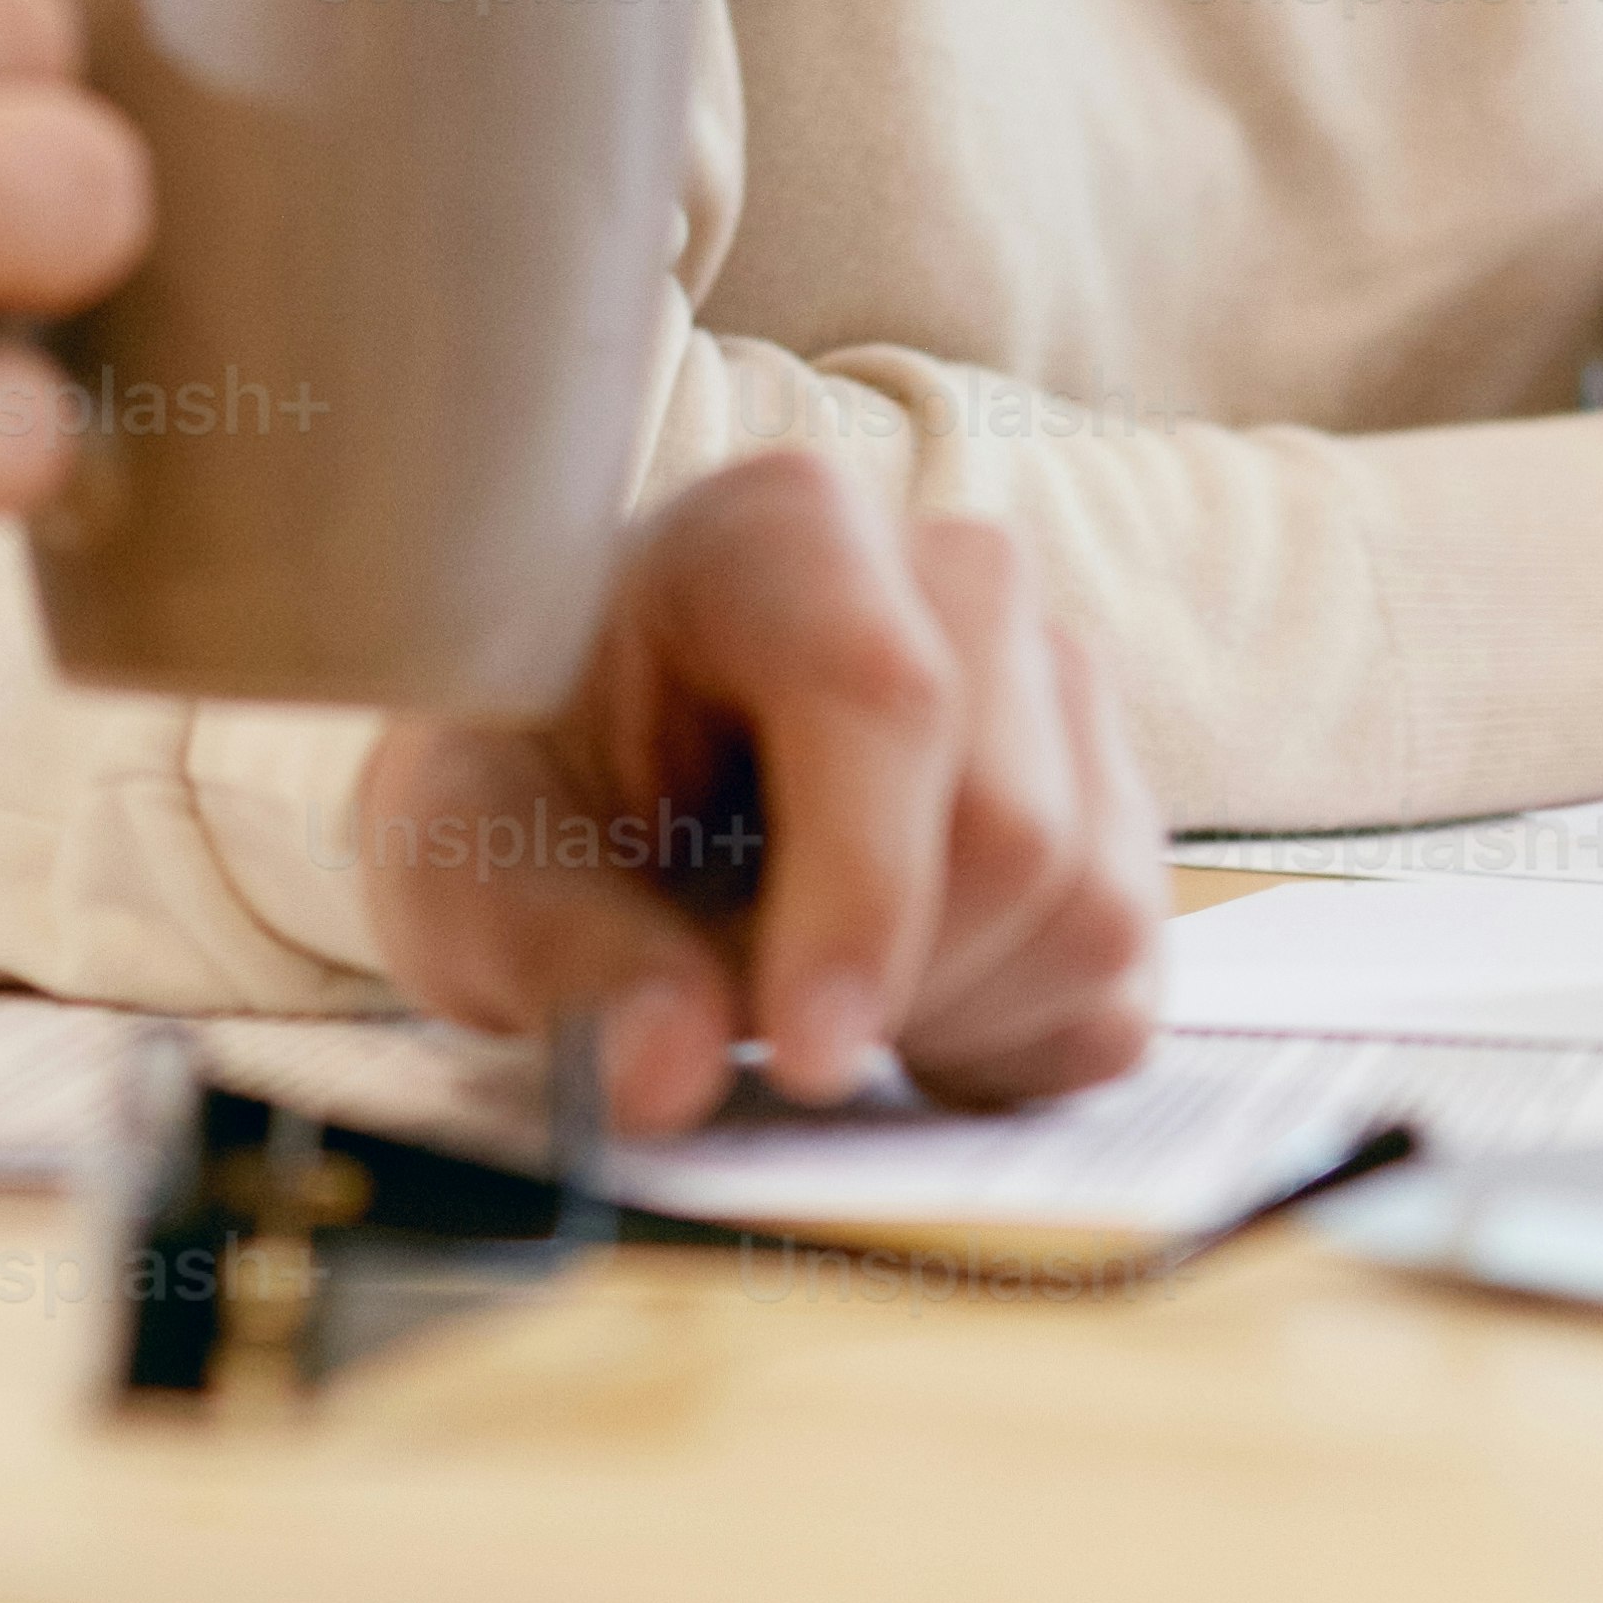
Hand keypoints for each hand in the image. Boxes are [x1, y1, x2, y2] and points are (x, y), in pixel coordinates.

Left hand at [347, 454, 1166, 1132]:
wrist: (603, 795)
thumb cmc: (538, 788)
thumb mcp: (477, 866)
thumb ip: (565, 960)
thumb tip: (667, 1069)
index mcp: (784, 533)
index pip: (884, 696)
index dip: (863, 892)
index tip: (803, 1053)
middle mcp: (958, 577)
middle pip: (1013, 826)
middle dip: (886, 979)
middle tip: (746, 1013)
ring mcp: (1060, 687)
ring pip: (1091, 907)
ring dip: (946, 1015)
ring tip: (805, 982)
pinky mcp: (1117, 805)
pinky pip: (1124, 974)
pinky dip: (1008, 1039)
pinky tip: (891, 998)